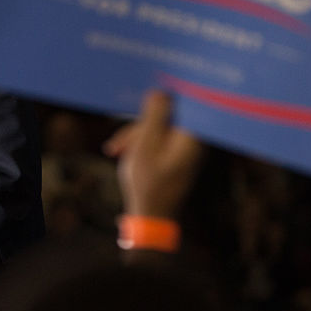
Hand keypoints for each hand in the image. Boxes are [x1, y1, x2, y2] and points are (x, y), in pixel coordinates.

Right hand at [103, 90, 203, 219]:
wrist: (151, 220)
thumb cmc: (148, 185)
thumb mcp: (144, 147)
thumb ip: (153, 117)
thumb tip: (160, 92)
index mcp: (191, 137)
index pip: (182, 104)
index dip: (165, 95)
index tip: (149, 90)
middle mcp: (194, 142)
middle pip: (166, 118)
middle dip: (138, 128)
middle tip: (117, 144)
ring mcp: (186, 151)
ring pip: (159, 130)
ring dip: (136, 138)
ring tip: (116, 152)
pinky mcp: (178, 158)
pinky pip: (160, 142)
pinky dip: (142, 146)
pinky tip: (125, 155)